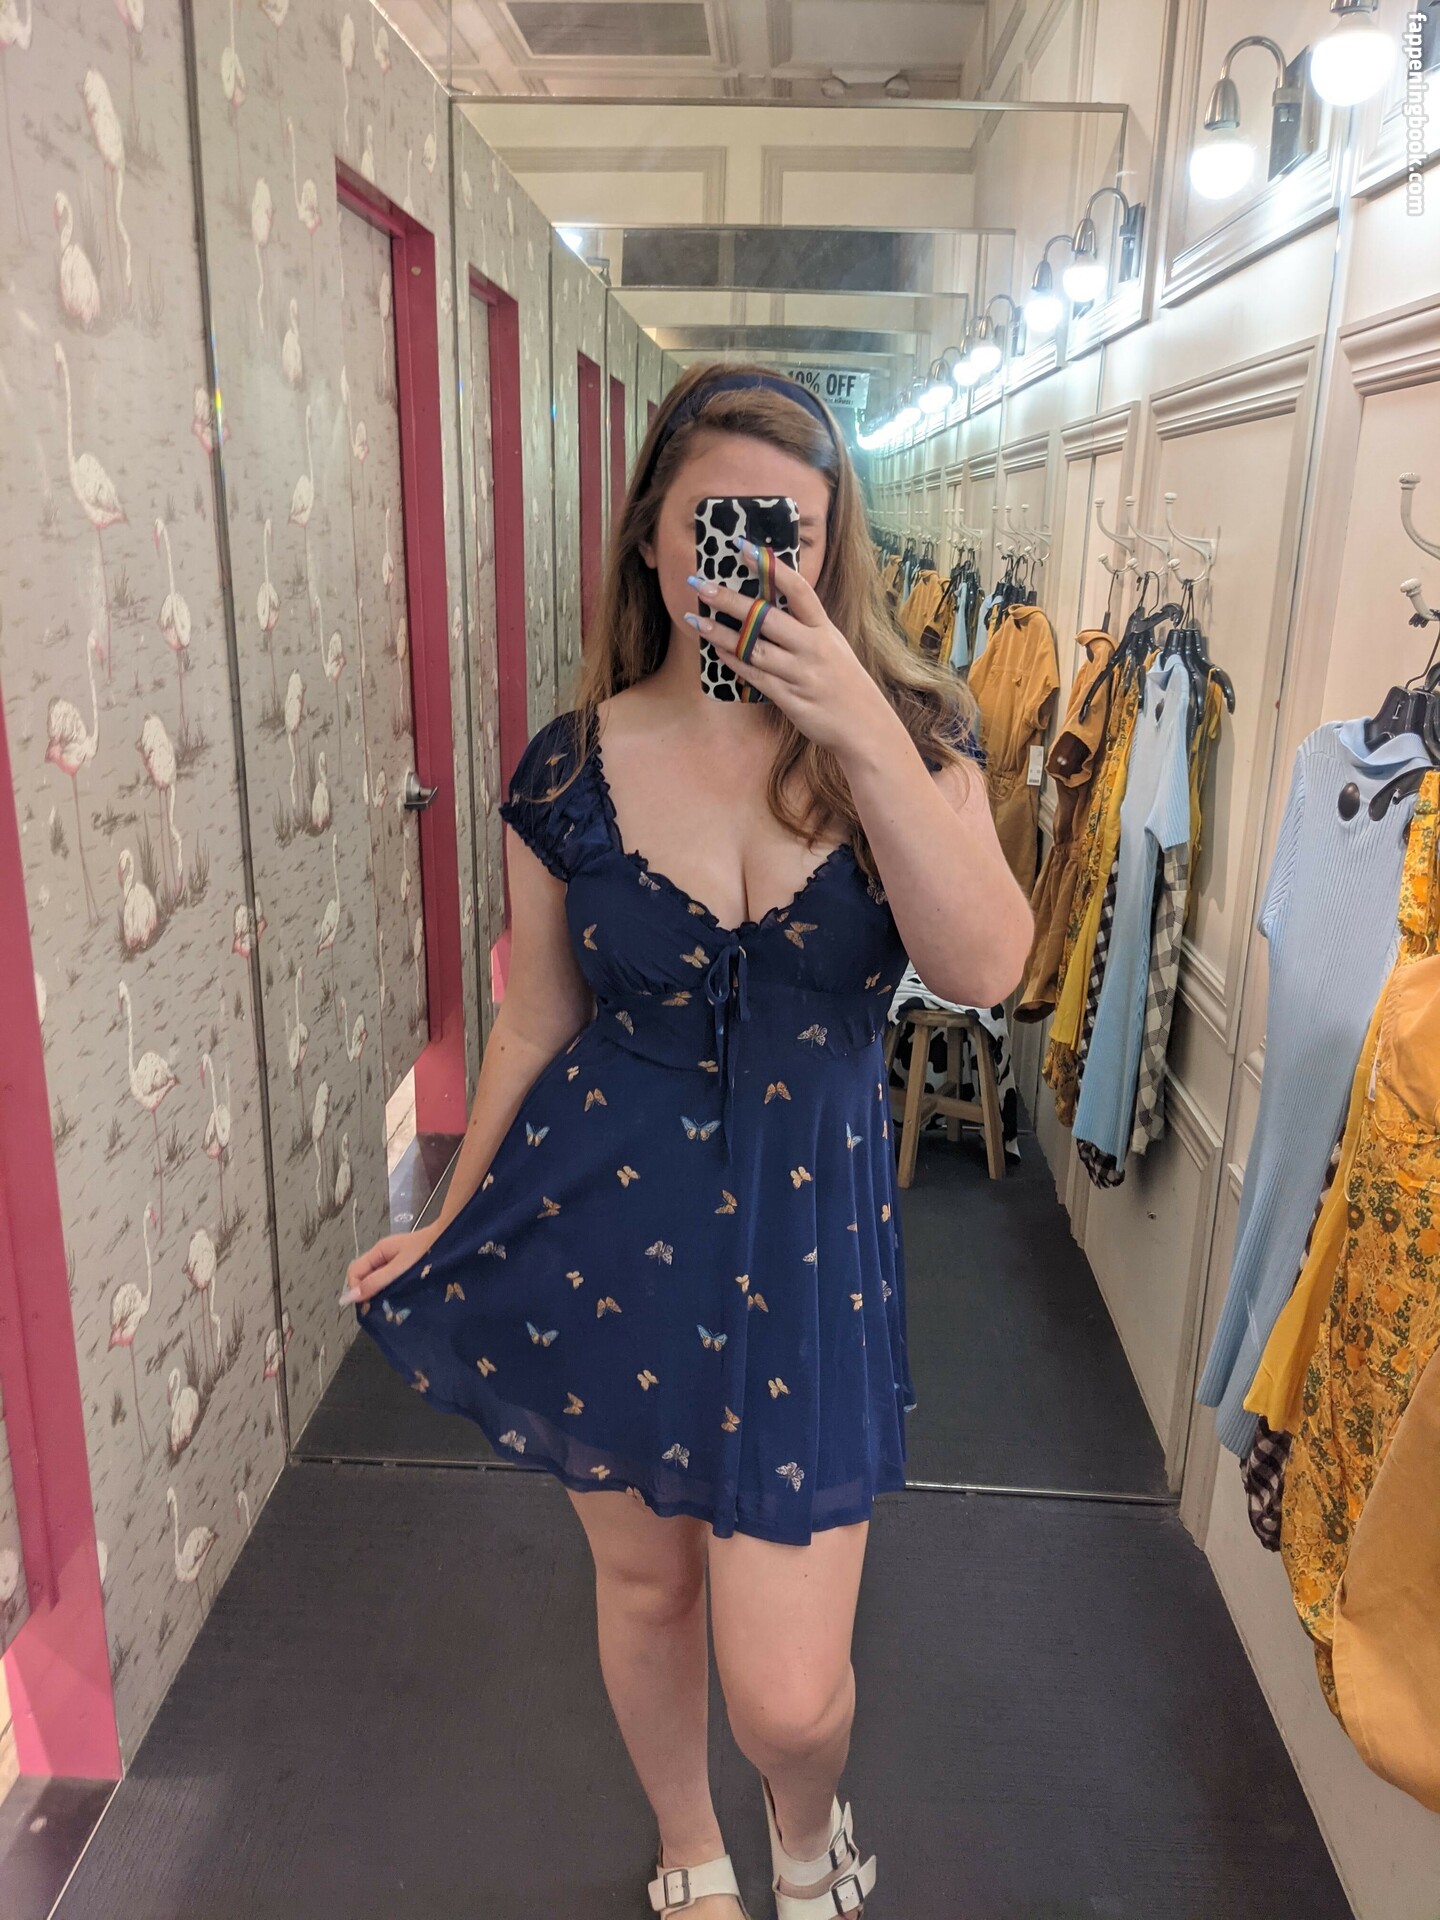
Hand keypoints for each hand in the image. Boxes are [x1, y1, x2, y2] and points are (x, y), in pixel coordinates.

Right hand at [339, 1221, 442, 1308]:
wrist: (452, 1238)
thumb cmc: (425, 1252)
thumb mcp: (399, 1269)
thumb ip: (376, 1282)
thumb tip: (350, 1297)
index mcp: (379, 1251)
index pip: (354, 1271)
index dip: (355, 1289)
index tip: (366, 1306)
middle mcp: (383, 1255)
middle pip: (364, 1275)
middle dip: (366, 1292)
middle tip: (378, 1309)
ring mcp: (395, 1260)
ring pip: (377, 1279)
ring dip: (379, 1292)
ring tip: (389, 1306)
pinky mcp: (405, 1266)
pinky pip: (390, 1279)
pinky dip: (390, 1289)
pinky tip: (399, 1298)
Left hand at [684, 538, 898, 756]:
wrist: (865, 727)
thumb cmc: (845, 684)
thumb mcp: (833, 647)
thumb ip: (806, 627)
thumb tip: (769, 606)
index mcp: (825, 629)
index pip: (798, 589)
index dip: (771, 567)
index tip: (744, 547)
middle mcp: (813, 647)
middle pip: (766, 618)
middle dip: (730, 600)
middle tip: (701, 584)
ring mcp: (801, 674)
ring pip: (753, 648)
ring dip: (721, 633)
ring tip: (695, 619)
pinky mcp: (790, 699)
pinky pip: (755, 676)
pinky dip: (734, 662)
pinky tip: (716, 650)